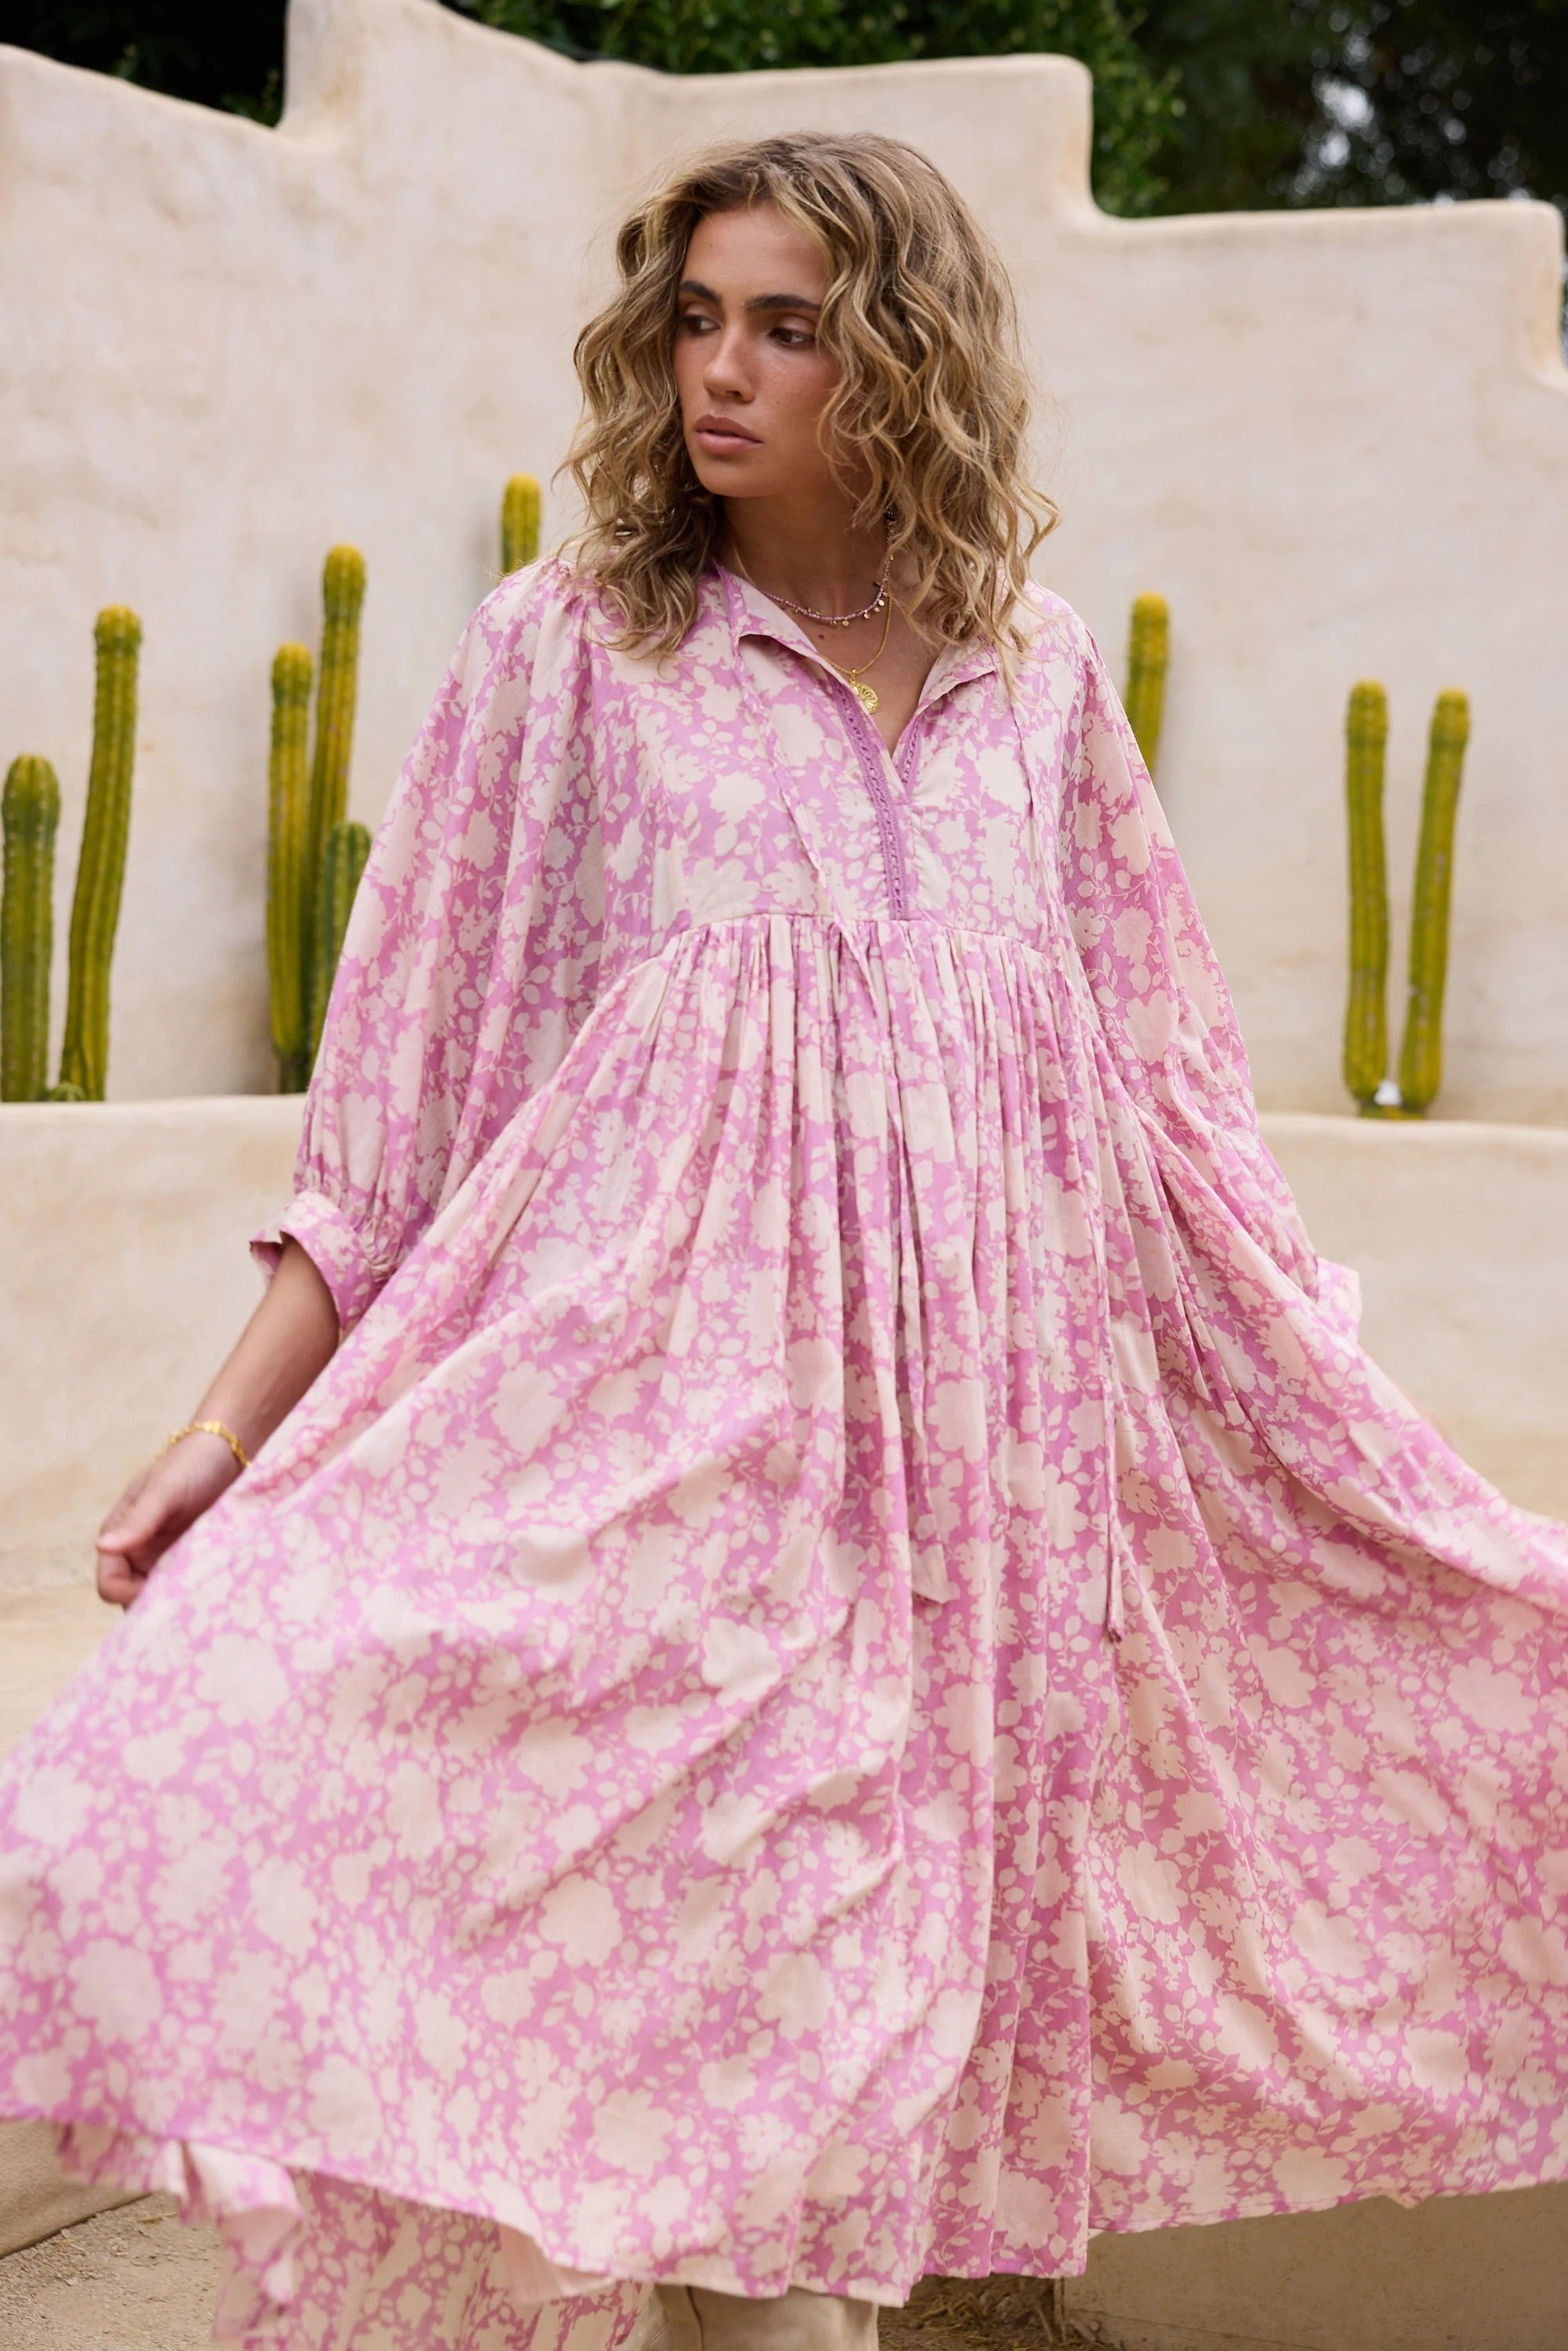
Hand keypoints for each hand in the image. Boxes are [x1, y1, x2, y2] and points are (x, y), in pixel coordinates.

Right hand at [95, 1432, 243, 1609]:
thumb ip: (138, 1519)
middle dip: (154, 1607)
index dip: (128, 1596)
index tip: (159, 1595)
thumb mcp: (164, 1489)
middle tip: (185, 1606)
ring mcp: (166, 1558)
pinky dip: (194, 1593)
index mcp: (120, 1537)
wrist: (225, 1452)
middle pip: (134, 1599)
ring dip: (176, 1603)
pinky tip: (213, 1591)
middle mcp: (139, 1553)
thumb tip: (103, 1547)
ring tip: (201, 1600)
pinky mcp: (192, 1560)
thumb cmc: (189, 1464)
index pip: (110, 1584)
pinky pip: (187, 1587)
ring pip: (162, 1597)